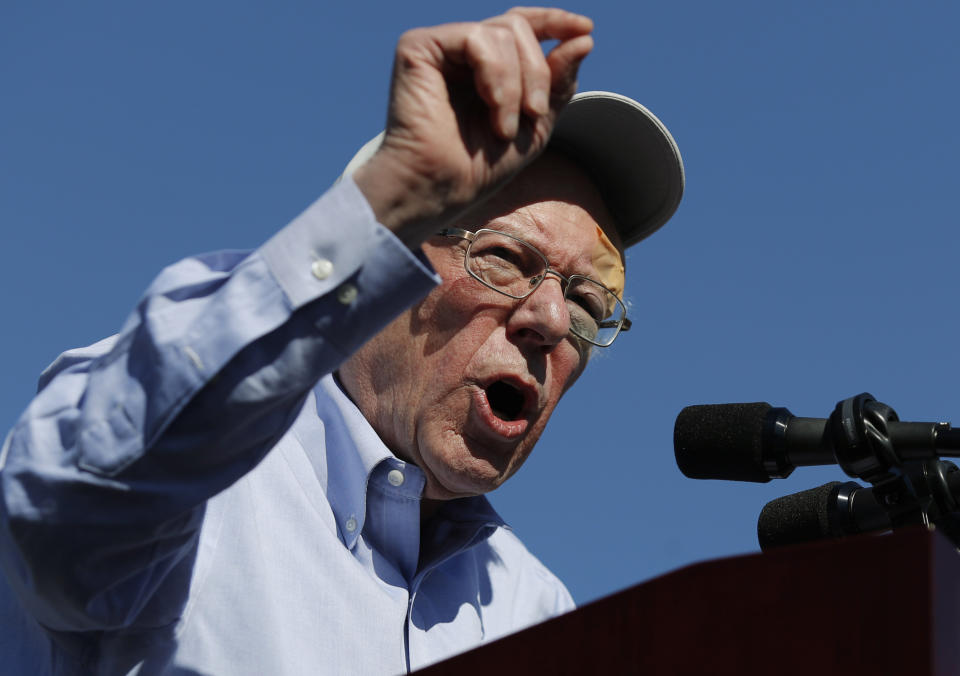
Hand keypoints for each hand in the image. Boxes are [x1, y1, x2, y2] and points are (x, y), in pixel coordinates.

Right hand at [353, 7, 593, 246]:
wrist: (441, 189)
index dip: (554, 21)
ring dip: (516, 84)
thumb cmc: (479, 167)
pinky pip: (477, 38)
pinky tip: (491, 107)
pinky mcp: (418, 47)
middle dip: (538, 72)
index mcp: (486, 65)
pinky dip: (496, 75)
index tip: (585, 29)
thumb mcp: (536, 124)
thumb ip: (558, 81)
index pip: (522, 25)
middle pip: (518, 28)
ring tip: (505, 127)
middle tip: (534, 114)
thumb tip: (584, 38)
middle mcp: (461, 51)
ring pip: (502, 32)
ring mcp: (440, 47)